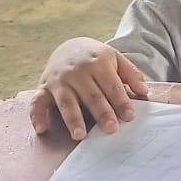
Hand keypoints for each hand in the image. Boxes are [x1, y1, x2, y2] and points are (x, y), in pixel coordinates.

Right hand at [29, 37, 149, 139]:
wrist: (69, 45)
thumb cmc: (96, 58)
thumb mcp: (116, 59)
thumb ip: (131, 74)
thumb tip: (144, 92)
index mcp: (99, 63)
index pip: (112, 85)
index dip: (121, 102)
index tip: (129, 116)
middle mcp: (78, 72)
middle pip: (92, 95)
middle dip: (101, 112)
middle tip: (110, 129)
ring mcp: (60, 80)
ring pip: (67, 101)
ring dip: (73, 119)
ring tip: (80, 135)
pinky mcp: (44, 88)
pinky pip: (37, 102)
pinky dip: (36, 115)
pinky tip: (41, 129)